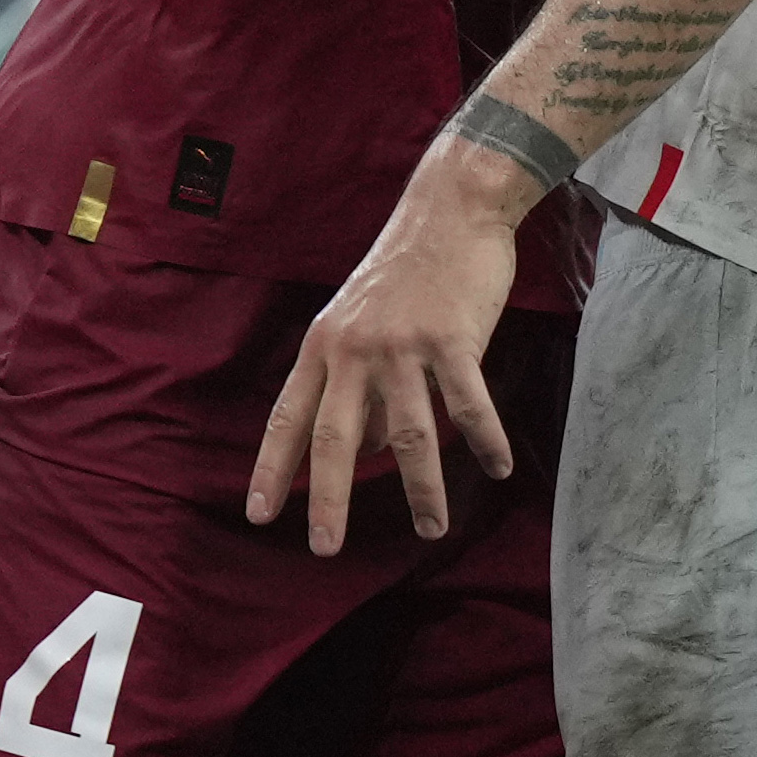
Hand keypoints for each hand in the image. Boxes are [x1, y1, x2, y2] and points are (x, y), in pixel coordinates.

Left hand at [248, 161, 524, 554]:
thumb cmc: (407, 269)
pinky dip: (485, 441)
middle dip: (327, 499)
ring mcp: (403, 344)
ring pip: (408, 433)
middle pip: (335, 437)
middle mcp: (355, 349)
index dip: (272, 469)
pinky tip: (498, 468)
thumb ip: (355, 385)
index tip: (258, 516)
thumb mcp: (360, 322)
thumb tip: (360, 453)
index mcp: (324, 345)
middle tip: (323, 548)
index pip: (287, 418)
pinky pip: (469, 404)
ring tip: (431, 529)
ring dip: (421, 488)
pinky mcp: (453, 337)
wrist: (452, 209)